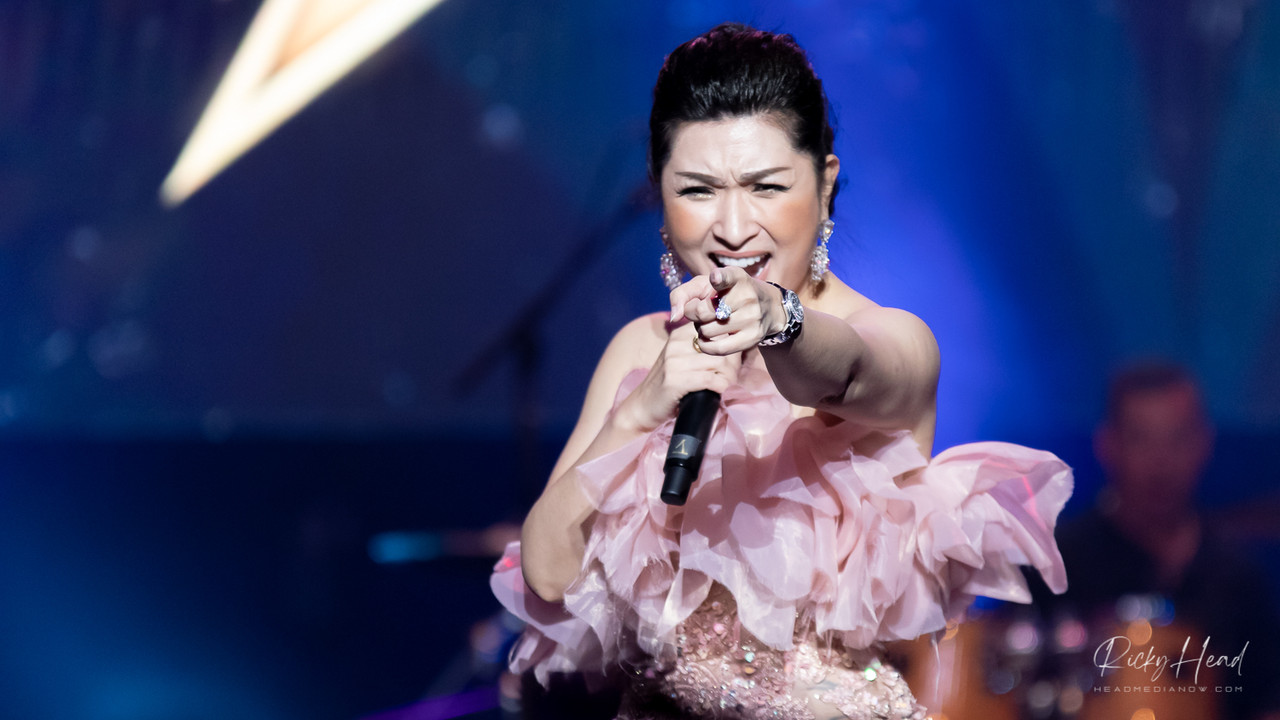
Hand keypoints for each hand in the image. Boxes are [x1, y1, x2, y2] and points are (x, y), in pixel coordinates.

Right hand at [615, 319, 740, 431]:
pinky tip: (719, 391)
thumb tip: (736, 345)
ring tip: (727, 384)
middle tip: (733, 376)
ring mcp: (674, 362)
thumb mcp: (683, 358)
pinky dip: (720, 386)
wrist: (643, 405)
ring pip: (719, 363)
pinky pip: (709, 380)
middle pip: (721, 347)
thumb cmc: (670, 383)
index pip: (717, 330)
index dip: (731, 345)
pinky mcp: (674, 381)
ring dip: (729, 376)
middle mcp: (676, 344)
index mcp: (680, 334)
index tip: (734, 360)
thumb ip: (703, 349)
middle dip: (734, 364)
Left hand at [668, 267, 784, 354]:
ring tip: (710, 322)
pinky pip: (719, 349)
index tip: (716, 278)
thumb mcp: (705, 285)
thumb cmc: (726, 293)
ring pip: (708, 331)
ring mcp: (752, 317)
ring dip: (701, 329)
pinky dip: (705, 346)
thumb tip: (675, 317)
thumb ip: (682, 294)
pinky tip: (705, 340)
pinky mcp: (752, 337)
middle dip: (694, 314)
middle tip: (702, 311)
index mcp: (736, 277)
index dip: (719, 278)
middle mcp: (747, 295)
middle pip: (703, 311)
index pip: (727, 277)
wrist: (766, 306)